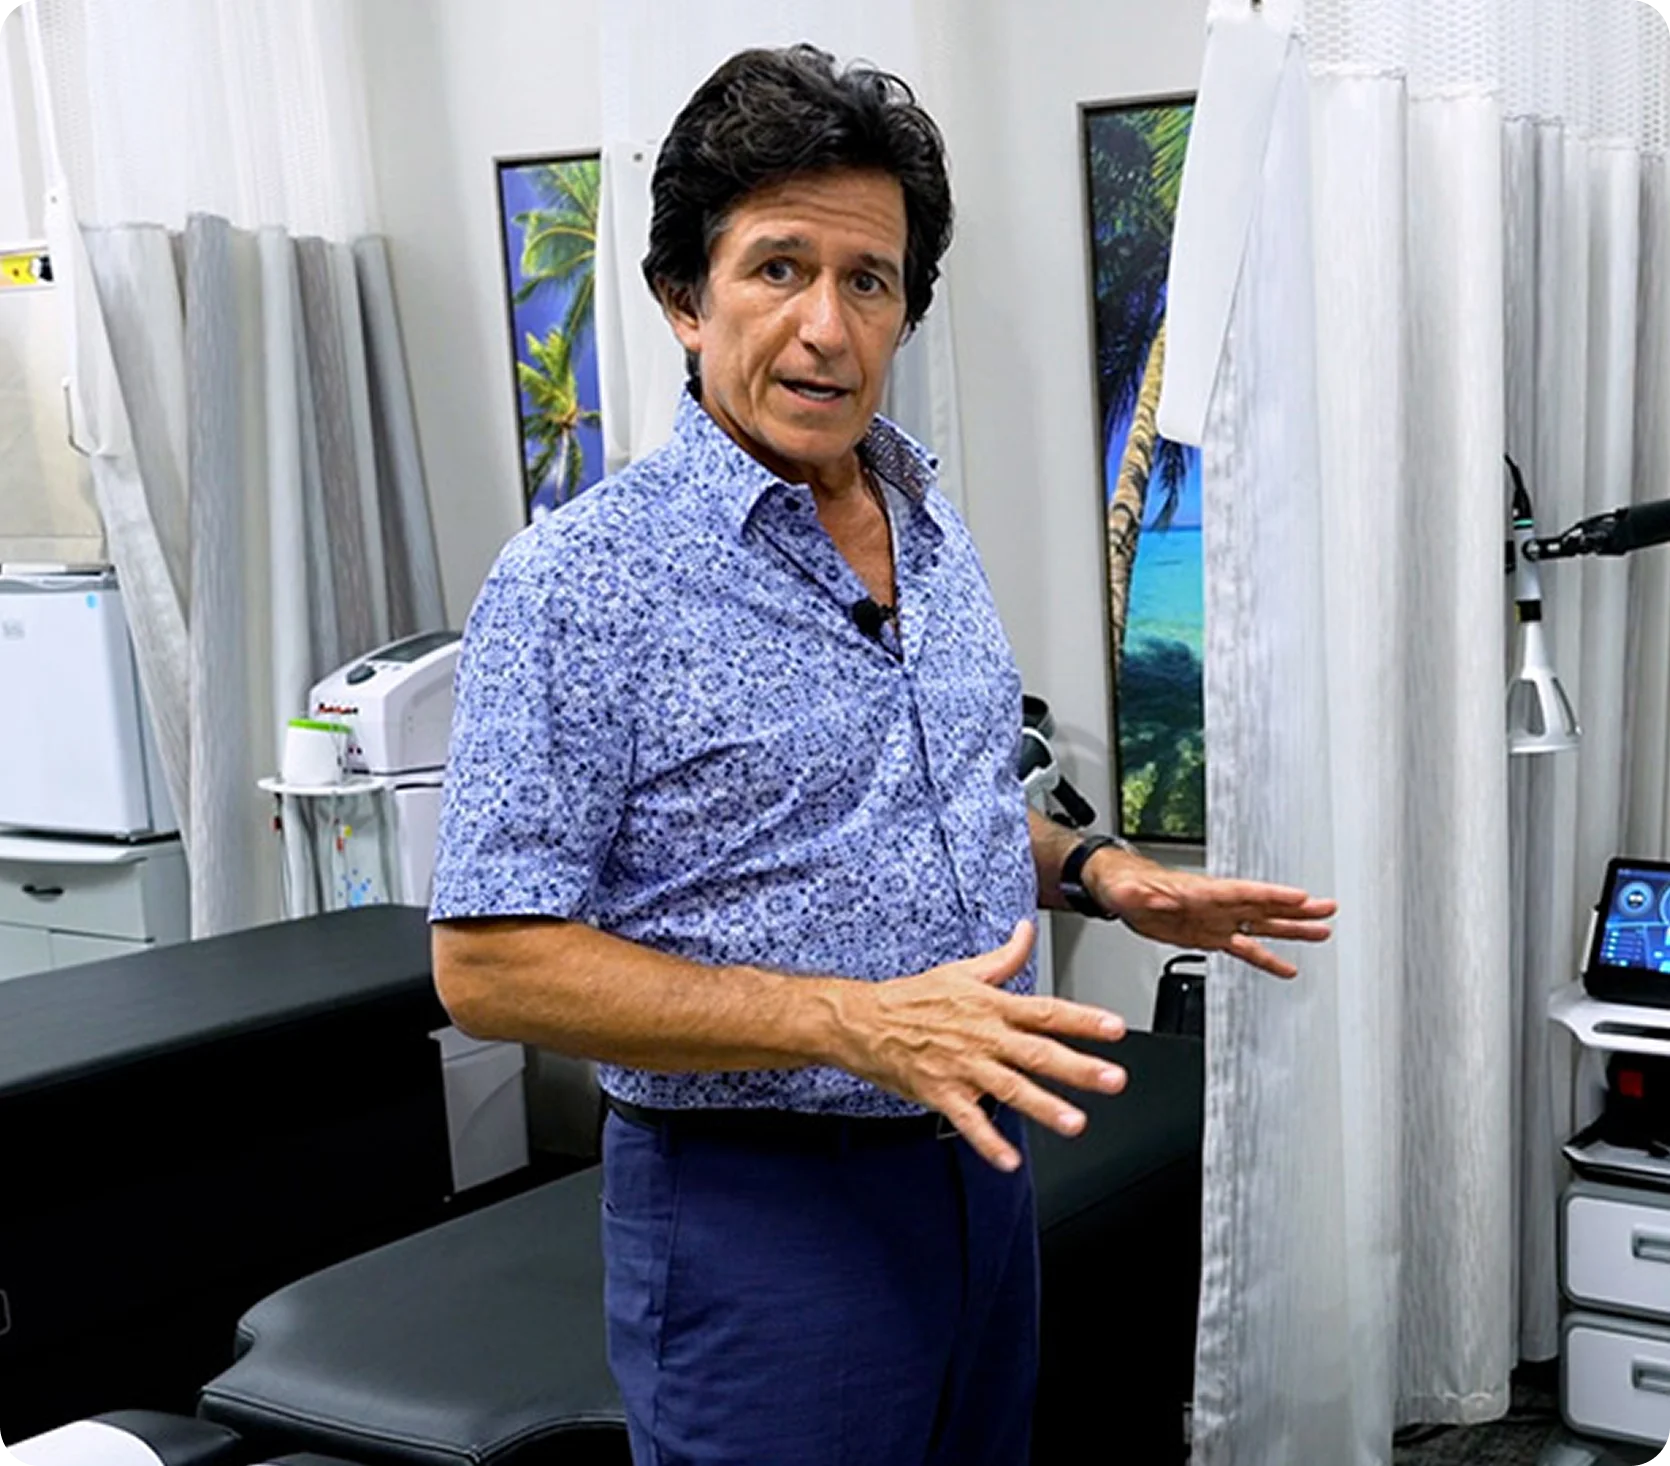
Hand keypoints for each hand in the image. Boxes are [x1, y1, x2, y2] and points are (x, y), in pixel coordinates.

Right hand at [826, 920, 1127, 1171]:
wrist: (862, 1020)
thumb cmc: (911, 998)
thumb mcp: (961, 971)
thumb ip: (1003, 958)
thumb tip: (1025, 932)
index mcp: (991, 1007)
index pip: (1046, 1012)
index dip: (1082, 1020)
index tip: (1115, 1028)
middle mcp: (982, 1036)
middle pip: (1037, 1052)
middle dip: (1078, 1067)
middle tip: (1112, 1079)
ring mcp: (962, 1066)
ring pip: (1010, 1087)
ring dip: (1044, 1106)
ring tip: (1075, 1123)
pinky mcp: (940, 1092)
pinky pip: (969, 1121)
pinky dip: (989, 1141)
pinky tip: (1009, 1159)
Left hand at [1087, 851, 1335, 978]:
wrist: (1121, 891)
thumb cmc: (1127, 884)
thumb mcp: (1131, 892)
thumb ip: (1145, 896)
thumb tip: (1155, 899)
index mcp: (1202, 892)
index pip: (1243, 893)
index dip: (1271, 896)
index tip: (1300, 897)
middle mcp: (1216, 905)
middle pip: (1264, 906)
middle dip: (1296, 908)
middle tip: (1328, 909)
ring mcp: (1217, 920)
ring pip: (1262, 925)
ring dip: (1292, 929)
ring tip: (1323, 932)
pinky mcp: (1211, 935)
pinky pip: (1245, 948)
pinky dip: (1266, 958)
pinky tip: (1287, 967)